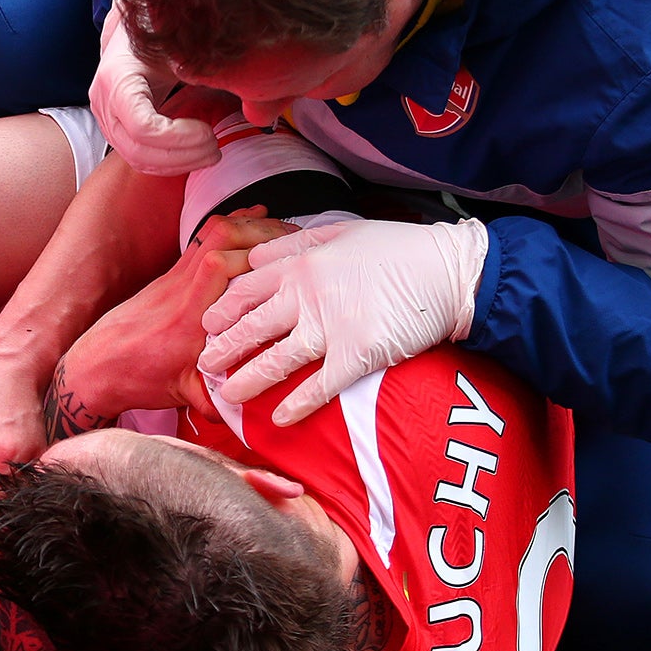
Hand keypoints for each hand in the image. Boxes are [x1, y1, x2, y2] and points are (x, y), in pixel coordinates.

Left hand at [64, 212, 287, 419]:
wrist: (97, 366)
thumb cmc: (137, 379)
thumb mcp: (181, 394)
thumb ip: (214, 402)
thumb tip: (250, 420)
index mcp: (187, 318)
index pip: (217, 267)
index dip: (252, 259)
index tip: (285, 264)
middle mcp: (181, 289)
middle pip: (219, 238)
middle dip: (261, 233)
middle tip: (296, 240)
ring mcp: (175, 277)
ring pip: (211, 231)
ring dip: (248, 224)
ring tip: (281, 226)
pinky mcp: (172, 273)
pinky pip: (204, 238)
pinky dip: (232, 225)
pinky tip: (254, 218)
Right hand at [89, 0, 220, 176]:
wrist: (131, 32)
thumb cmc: (157, 33)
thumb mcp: (178, 43)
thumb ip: (198, 63)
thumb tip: (231, 80)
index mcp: (117, 78)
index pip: (142, 127)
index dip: (178, 138)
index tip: (208, 132)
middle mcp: (103, 102)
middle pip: (137, 150)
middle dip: (182, 156)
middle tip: (215, 148)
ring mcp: (104, 118)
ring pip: (137, 159)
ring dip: (177, 163)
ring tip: (209, 152)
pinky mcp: (113, 129)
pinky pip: (137, 157)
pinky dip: (167, 162)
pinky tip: (192, 152)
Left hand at [199, 217, 489, 424]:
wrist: (448, 271)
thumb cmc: (397, 249)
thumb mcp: (340, 231)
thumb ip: (294, 244)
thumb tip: (256, 256)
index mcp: (301, 263)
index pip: (246, 289)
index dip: (223, 310)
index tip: (207, 325)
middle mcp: (307, 295)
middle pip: (251, 327)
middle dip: (223, 349)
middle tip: (203, 365)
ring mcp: (331, 326)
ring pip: (275, 360)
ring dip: (247, 381)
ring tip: (227, 395)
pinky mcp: (357, 355)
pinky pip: (318, 387)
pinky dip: (296, 406)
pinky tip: (279, 420)